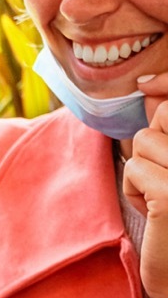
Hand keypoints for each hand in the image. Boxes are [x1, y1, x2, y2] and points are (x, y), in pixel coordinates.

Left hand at [124, 75, 167, 297]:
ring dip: (143, 173)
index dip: (165, 84)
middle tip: (164, 180)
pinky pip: (134, 170)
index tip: (146, 84)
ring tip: (164, 201)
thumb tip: (150, 84)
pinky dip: (135, 191)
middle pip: (162, 119)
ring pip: (143, 143)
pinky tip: (158, 214)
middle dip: (152, 146)